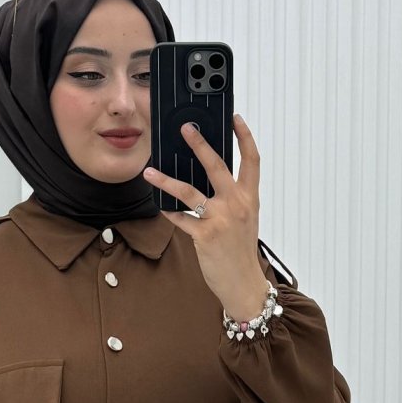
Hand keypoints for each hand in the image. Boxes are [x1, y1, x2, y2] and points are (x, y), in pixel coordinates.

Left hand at [143, 114, 268, 319]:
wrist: (243, 283)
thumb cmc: (241, 252)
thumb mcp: (245, 220)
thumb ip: (232, 199)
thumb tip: (211, 180)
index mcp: (249, 198)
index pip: (252, 160)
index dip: (244, 137)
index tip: (235, 119)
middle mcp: (237, 204)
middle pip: (217, 166)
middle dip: (200, 144)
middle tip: (186, 129)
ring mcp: (220, 219)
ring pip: (189, 192)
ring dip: (166, 180)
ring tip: (149, 172)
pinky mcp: (205, 236)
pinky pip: (181, 218)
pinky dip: (169, 212)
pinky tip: (159, 205)